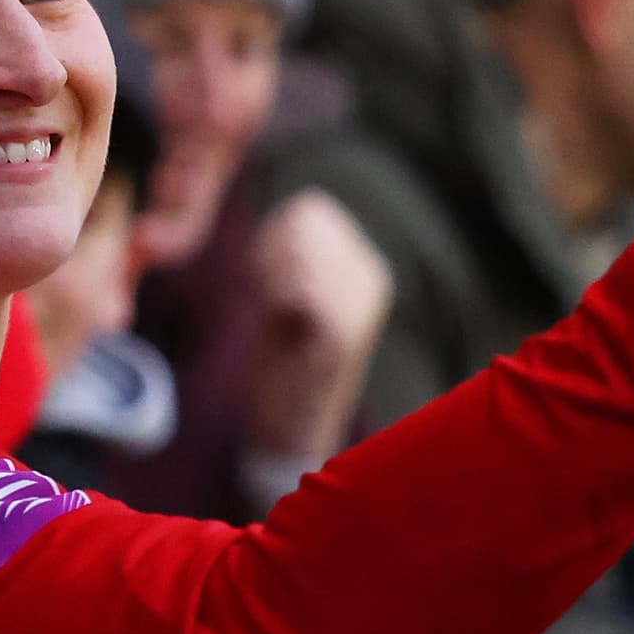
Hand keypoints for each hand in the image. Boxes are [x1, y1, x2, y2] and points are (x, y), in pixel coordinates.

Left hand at [243, 189, 395, 469]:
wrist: (292, 428)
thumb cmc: (284, 358)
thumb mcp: (285, 291)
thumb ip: (289, 250)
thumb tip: (297, 206)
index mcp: (361, 263)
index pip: (310, 209)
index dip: (271, 235)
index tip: (261, 276)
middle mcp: (371, 277)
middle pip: (303, 222)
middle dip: (268, 252)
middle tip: (266, 298)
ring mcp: (363, 305)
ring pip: (303, 251)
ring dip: (271, 276)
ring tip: (275, 312)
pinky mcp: (345, 334)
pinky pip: (304, 290)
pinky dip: (279, 302)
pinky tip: (282, 326)